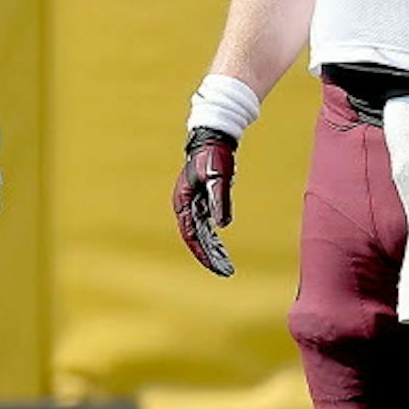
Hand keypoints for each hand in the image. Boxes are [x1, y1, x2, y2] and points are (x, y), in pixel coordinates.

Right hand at [174, 129, 237, 275]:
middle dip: (209, 255)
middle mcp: (185, 205)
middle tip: (225, 271)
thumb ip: (220, 201)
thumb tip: (223, 226)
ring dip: (212, 249)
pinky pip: (205, 225)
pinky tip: (221, 248)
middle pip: (195, 238)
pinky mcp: (201, 200)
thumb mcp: (219, 178)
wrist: (213, 137)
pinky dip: (213, 237)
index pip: (191, 235)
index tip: (216, 266)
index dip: (203, 252)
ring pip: (200, 233)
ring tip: (225, 265)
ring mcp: (192, 203)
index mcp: (183, 202)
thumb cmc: (214, 156)